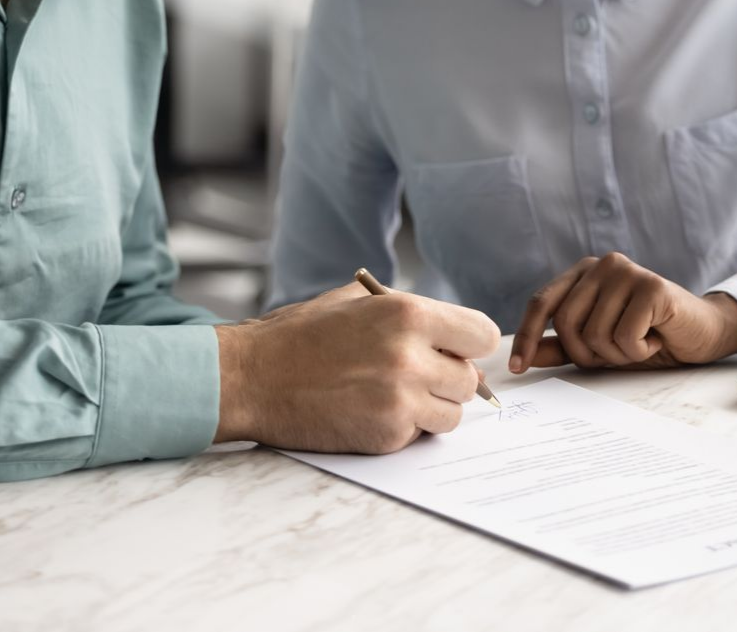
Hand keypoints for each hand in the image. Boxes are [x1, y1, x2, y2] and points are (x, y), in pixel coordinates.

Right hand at [214, 283, 499, 452]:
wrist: (254, 376)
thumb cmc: (304, 334)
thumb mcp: (360, 301)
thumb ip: (411, 314)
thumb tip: (456, 339)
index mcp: (409, 314)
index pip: (482, 335)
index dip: (471, 344)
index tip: (458, 349)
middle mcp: (411, 357)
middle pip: (470, 380)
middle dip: (450, 378)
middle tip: (421, 373)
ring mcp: (400, 400)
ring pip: (452, 413)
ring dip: (432, 407)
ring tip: (395, 393)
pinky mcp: (385, 435)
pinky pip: (419, 434)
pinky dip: (404, 427)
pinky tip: (372, 410)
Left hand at [508, 252, 736, 372]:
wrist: (700, 335)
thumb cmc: (647, 337)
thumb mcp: (598, 345)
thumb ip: (562, 346)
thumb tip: (525, 356)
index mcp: (583, 273)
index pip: (542, 302)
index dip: (528, 336)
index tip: (517, 369)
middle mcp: (602, 265)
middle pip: (566, 323)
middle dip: (586, 353)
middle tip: (615, 354)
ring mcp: (627, 271)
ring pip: (595, 333)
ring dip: (617, 354)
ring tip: (639, 342)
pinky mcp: (652, 286)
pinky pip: (625, 336)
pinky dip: (638, 350)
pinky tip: (654, 339)